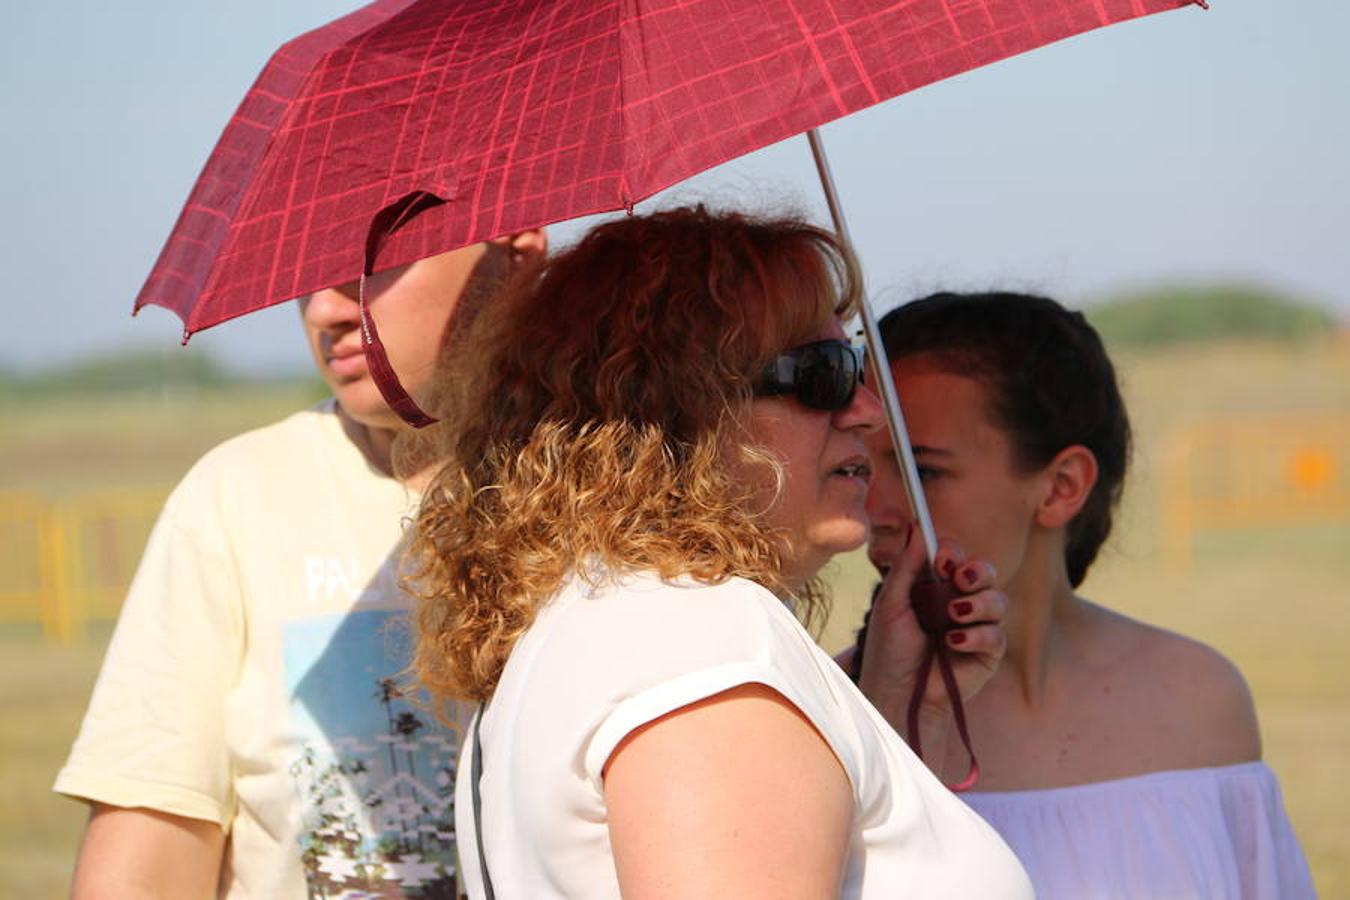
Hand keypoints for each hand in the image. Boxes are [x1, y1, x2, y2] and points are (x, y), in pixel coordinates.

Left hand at [856, 526, 1006, 735]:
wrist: (898, 694)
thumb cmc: (889, 652)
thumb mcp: (891, 605)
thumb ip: (905, 568)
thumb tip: (916, 528)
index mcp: (935, 587)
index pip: (955, 558)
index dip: (952, 553)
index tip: (941, 559)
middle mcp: (959, 603)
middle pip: (985, 572)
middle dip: (977, 571)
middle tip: (959, 578)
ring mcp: (976, 627)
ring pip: (997, 600)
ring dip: (978, 604)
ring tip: (953, 615)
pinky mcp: (988, 654)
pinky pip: (997, 634)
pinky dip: (977, 636)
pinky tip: (953, 643)